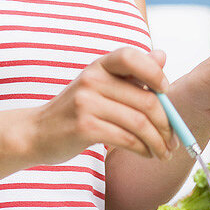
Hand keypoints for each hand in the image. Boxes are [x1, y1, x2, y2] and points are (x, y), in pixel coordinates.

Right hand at [35, 48, 177, 163]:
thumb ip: (131, 73)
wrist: (36, 133)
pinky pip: (126, 139)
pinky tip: (146, 154)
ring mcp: (86, 103)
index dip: (155, 73)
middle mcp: (92, 79)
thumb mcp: (101, 85)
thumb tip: (162, 55)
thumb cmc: (76, 110)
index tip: (166, 92)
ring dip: (158, 142)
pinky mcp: (84, 127)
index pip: (132, 57)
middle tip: (173, 140)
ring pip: (139, 123)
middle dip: (166, 124)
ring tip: (163, 153)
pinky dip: (143, 149)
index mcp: (100, 65)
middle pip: (146, 99)